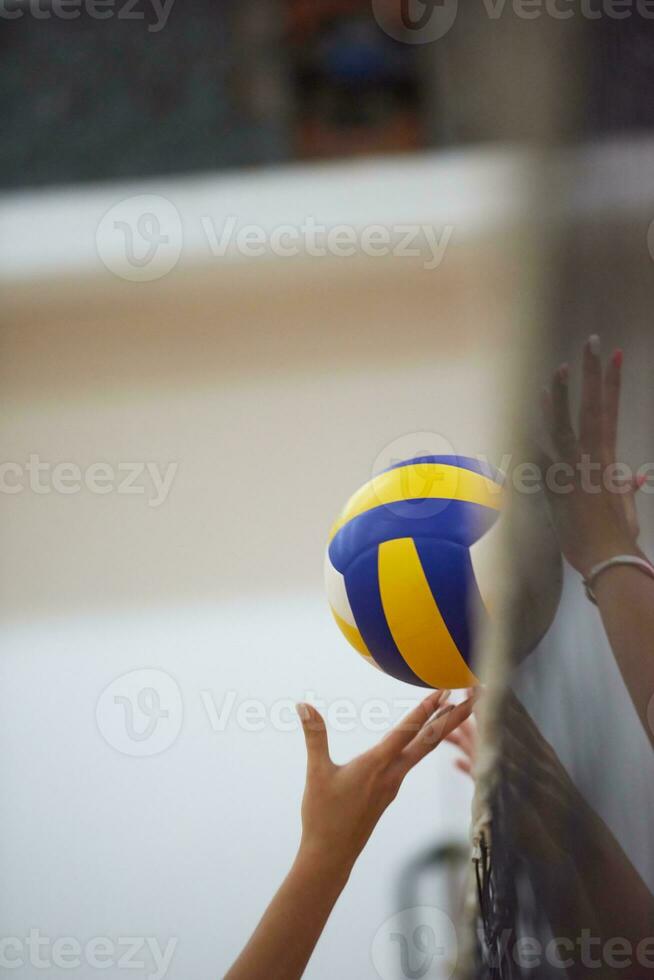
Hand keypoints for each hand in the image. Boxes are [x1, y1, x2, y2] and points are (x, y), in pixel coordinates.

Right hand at [296, 690, 474, 877]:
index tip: (445, 690)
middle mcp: (393, 774)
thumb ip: (314, 736)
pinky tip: (422, 736)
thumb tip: (303, 705)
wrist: (332, 856)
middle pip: (430, 740)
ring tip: (455, 708)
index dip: (426, 709)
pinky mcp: (389, 791)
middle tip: (475, 696)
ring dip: (442, 727)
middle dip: (454, 717)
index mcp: (377, 766)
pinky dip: (424, 741)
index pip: (407, 732)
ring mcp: (393, 784)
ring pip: (424, 749)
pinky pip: (412, 759)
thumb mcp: (316, 772)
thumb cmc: (323, 816)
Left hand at [541, 336, 643, 576]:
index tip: (615, 356)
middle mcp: (593, 458)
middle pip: (594, 408)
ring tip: (561, 367)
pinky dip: (534, 438)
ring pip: (567, 425)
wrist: (608, 560)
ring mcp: (575, 470)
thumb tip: (637, 475)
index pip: (610, 412)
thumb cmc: (618, 537)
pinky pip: (541, 458)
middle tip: (593, 343)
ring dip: (564, 395)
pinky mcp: (558, 486)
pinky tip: (529, 420)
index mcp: (609, 460)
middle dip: (594, 375)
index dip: (612, 383)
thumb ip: (626, 487)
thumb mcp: (624, 508)